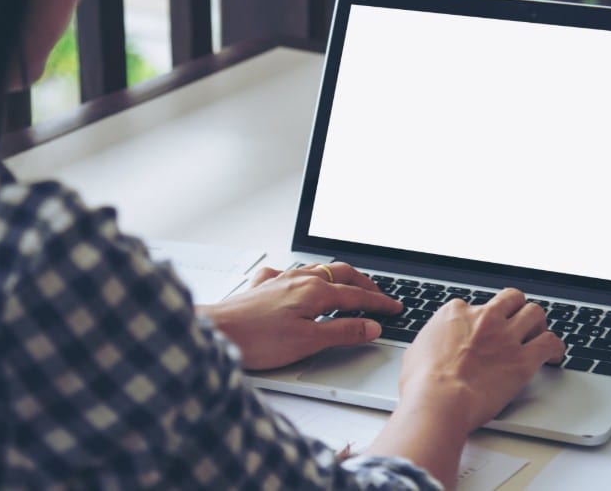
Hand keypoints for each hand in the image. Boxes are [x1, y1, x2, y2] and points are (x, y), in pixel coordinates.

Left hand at [197, 262, 401, 369]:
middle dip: (364, 282)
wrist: (215, 332)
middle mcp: (299, 279)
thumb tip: (372, 326)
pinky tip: (299, 283)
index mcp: (315, 291)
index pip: (357, 295)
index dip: (379, 303)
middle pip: (341, 273)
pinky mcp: (263, 287)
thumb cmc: (256, 340)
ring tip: (349, 285)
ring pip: (318, 269)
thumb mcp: (308, 341)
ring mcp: (280, 280)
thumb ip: (343, 332)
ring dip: (338, 276)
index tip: (395, 308)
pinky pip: (290, 273)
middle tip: (378, 294)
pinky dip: (304, 276)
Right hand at [399, 288, 564, 433]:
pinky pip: (550, 343)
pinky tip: (554, 355)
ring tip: (537, 335)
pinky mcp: (524, 359)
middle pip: (511, 298)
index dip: (479, 319)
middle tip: (517, 322)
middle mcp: (484, 317)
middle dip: (515, 308)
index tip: (482, 331)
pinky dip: (555, 347)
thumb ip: (432, 341)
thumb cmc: (422, 382)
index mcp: (456, 313)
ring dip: (537, 323)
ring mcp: (506, 336)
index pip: (475, 305)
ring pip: (534, 313)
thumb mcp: (416, 351)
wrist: (439, 400)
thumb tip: (432, 347)